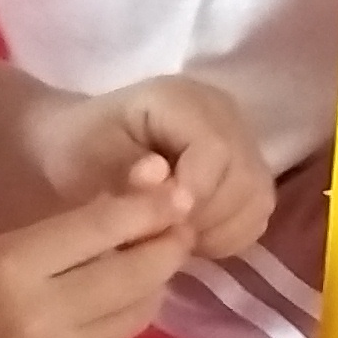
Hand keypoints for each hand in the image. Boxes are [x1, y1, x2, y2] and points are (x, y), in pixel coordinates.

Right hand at [0, 187, 195, 337]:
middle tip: (177, 226)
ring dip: (151, 284)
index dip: (148, 208)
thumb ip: (46, 245)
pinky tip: (110, 308)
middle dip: (168, 244)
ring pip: (139, 311)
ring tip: (147, 262)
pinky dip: (123, 320)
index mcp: (8, 271)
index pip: (101, 228)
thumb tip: (121, 213)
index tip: (175, 191)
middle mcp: (45, 318)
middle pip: (139, 272)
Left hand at [29, 76, 275, 261]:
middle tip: (166, 237)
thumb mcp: (87, 164)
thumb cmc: (78, 153)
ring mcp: (242, 139)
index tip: (164, 224)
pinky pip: (258, 211)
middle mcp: (224, 112)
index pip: (216, 150)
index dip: (197, 194)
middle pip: (244, 176)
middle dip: (207, 218)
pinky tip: (195, 236)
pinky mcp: (248, 167)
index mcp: (183, 100)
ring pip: (257, 197)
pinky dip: (231, 233)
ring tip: (178, 238)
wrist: (79, 146)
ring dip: (221, 230)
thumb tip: (178, 196)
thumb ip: (129, 180)